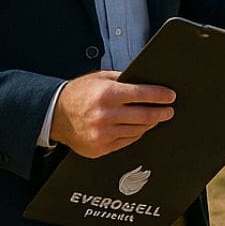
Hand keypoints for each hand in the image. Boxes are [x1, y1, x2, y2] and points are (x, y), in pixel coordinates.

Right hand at [50, 71, 175, 157]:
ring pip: (139, 130)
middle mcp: (105, 115)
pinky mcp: (99, 147)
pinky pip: (127, 140)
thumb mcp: (101, 78)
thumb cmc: (79, 94)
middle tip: (169, 110)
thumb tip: (150, 83)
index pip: (144, 94)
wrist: (54, 115)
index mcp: (107, 94)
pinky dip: (135, 133)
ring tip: (154, 118)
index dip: (162, 96)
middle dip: (162, 112)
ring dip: (150, 123)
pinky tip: (137, 127)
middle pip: (146, 116)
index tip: (171, 96)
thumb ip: (125, 80)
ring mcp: (102, 134)